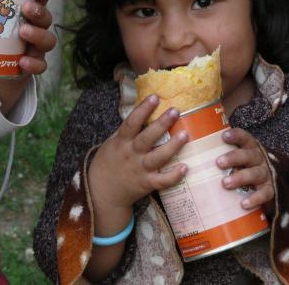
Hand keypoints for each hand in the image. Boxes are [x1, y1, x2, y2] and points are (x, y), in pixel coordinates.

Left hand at [0, 0, 55, 113]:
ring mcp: (36, 47)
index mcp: (26, 13)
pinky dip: (33, 63)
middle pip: (46, 17)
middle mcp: (35, 27)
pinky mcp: (33, 64)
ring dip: (37, 34)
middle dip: (39, 10)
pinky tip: (22, 61)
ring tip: (23, 31)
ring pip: (48, 40)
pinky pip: (41, 65)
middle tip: (27, 7)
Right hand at [89, 96, 188, 211]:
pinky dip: (174, 176)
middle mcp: (131, 154)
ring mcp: (140, 169)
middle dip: (162, 123)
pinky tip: (185, 167)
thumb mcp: (112, 143)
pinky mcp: (147, 184)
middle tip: (175, 110)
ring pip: (158, 157)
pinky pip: (162, 181)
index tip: (154, 97)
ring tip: (185, 134)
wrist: (102, 191)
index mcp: (121, 142)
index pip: (131, 123)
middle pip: (147, 138)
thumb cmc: (108, 162)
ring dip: (173, 146)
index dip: (143, 109)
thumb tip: (143, 112)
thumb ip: (127, 131)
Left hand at [216, 128, 274, 211]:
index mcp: (250, 147)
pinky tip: (243, 203)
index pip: (244, 137)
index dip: (236, 136)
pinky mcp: (270, 189)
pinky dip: (254, 198)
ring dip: (240, 178)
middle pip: (247, 155)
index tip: (224, 136)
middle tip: (218, 163)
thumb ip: (220, 150)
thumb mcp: (238, 155)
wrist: (271, 180)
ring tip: (225, 183)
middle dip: (233, 158)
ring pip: (254, 174)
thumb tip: (189, 147)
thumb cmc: (245, 165)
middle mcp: (258, 158)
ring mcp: (265, 174)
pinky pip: (264, 194)